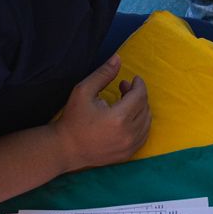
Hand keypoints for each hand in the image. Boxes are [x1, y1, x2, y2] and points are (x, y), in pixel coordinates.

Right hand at [53, 55, 150, 170]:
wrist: (65, 149)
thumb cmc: (73, 119)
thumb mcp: (83, 91)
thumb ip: (103, 74)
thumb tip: (118, 58)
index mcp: (118, 118)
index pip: (140, 96)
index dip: (138, 84)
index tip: (132, 79)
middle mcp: (128, 134)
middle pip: (144, 107)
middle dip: (137, 94)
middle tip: (124, 87)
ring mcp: (129, 146)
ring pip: (147, 121)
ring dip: (140, 108)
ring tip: (125, 102)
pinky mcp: (128, 154)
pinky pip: (144, 135)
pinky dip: (141, 123)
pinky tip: (129, 117)